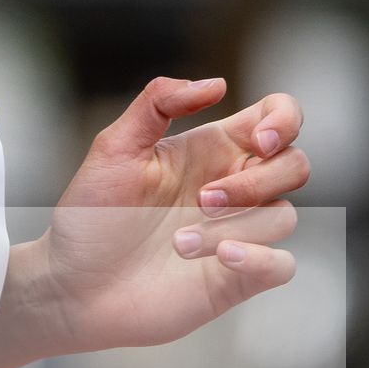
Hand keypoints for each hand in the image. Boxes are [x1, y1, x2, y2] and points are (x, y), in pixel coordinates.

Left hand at [38, 76, 305, 353]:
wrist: (73, 284)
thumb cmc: (91, 215)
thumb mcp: (114, 146)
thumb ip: (158, 102)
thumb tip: (216, 83)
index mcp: (211, 149)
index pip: (278, 117)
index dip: (285, 120)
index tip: (259, 140)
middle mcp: (232, 187)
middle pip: (294, 166)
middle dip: (257, 180)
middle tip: (202, 199)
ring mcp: (237, 232)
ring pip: (284, 216)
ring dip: (236, 226)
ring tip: (178, 242)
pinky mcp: (236, 277)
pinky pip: (282, 265)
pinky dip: (261, 259)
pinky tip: (222, 258)